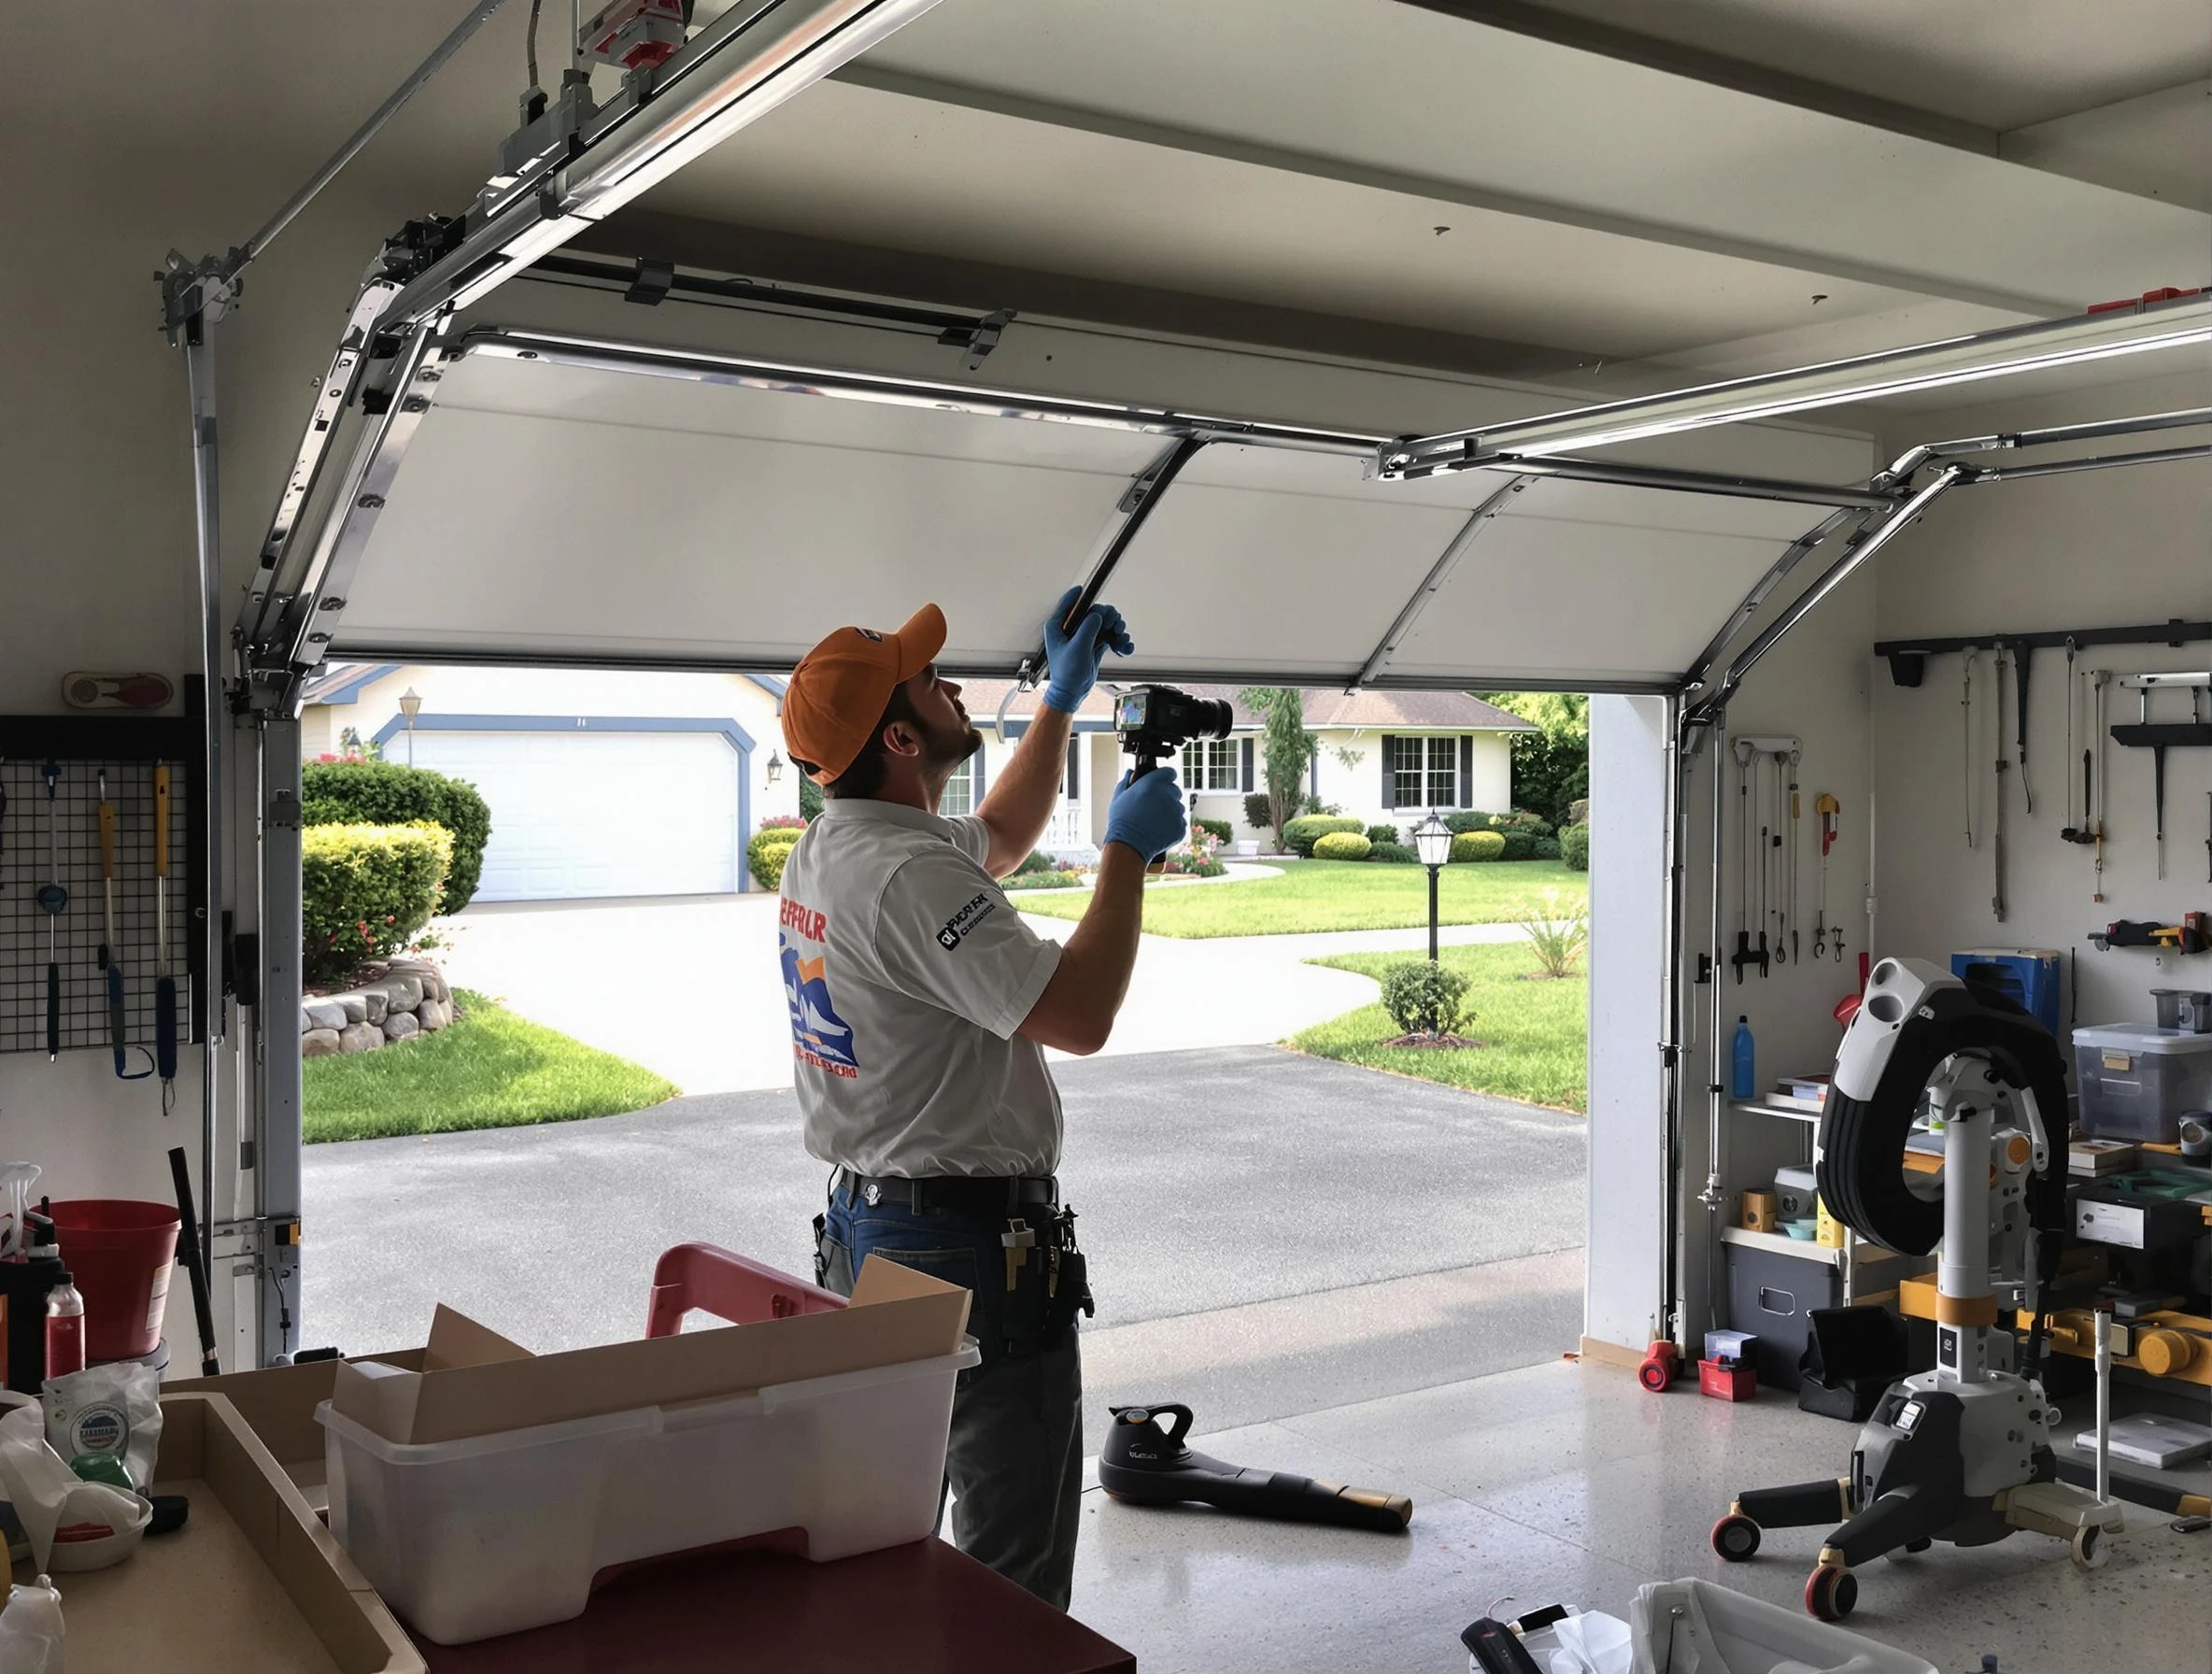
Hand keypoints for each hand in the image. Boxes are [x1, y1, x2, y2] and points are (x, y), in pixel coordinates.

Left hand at [1041, 586, 1133, 711]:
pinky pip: (1109, 635)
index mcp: (1058, 627)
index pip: (1067, 604)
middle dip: (1108, 617)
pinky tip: (1123, 647)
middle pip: (1094, 612)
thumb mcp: (1078, 648)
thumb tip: (1097, 614)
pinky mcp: (1094, 644)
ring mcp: (1084, 636)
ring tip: (1121, 639)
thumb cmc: (1068, 674)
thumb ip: (1088, 628)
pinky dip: (1118, 640)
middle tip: (1115, 625)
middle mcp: (1070, 629)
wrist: (1072, 692)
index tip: (1085, 588)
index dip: (1077, 596)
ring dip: (1117, 629)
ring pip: (1105, 623)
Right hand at [1103, 767, 1186, 861]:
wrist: (1129, 846)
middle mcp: (1167, 795)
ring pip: (1179, 806)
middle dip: (1167, 795)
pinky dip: (1173, 825)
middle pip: (1175, 790)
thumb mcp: (1118, 798)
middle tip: (1154, 806)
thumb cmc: (1121, 822)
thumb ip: (1126, 781)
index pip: (1170, 772)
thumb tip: (1130, 772)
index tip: (1162, 782)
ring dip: (1171, 811)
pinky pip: (1180, 822)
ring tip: (1155, 820)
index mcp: (1152, 784)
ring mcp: (1176, 811)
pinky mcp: (1180, 826)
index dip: (1166, 777)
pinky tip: (1160, 829)